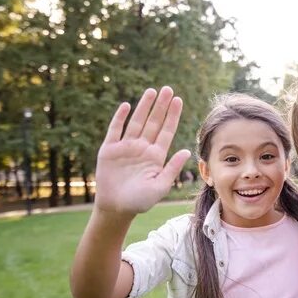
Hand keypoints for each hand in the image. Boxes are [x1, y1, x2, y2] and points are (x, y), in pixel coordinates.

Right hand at [94, 86, 191, 215]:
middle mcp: (142, 148)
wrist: (116, 208)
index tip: (178, 100)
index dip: (172, 116)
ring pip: (136, 122)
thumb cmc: (140, 201)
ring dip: (144, 107)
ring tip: (152, 91)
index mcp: (156, 156)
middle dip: (160, 106)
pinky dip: (120, 118)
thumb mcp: (160, 186)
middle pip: (153, 122)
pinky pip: (115, 130)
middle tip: (167, 89)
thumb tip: (188, 151)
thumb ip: (172, 168)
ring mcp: (126, 147)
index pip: (166, 131)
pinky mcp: (109, 150)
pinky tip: (126, 106)